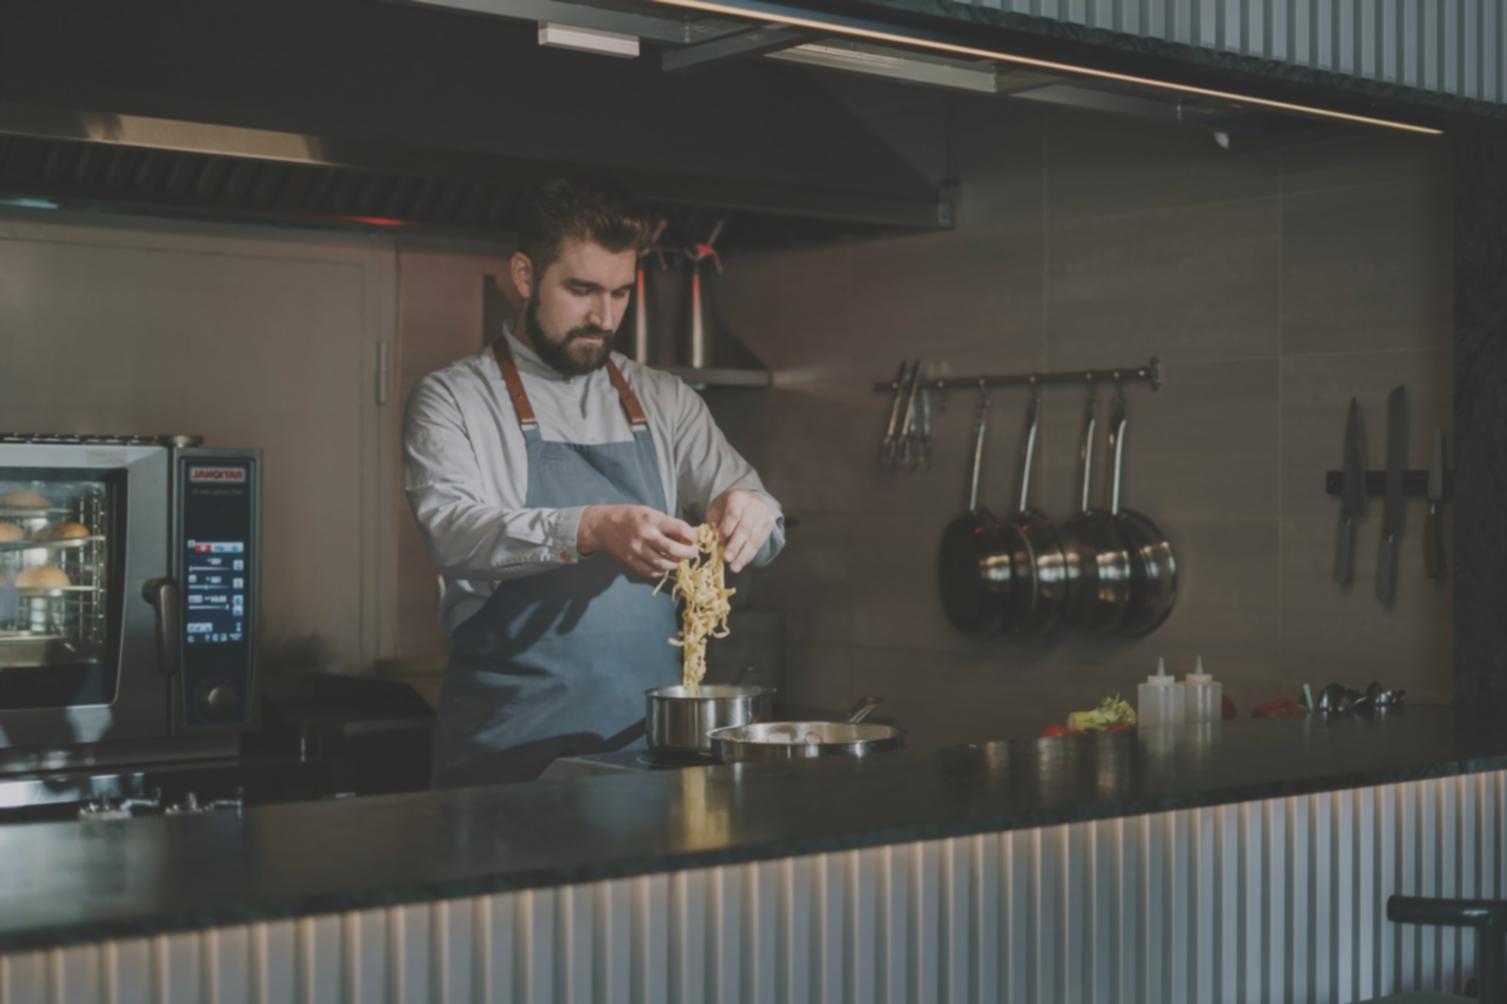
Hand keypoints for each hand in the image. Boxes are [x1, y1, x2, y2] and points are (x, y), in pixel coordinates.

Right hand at [577, 505, 699, 578]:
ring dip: (675, 564)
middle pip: (673, 550)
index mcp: (651, 519)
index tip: (694, 538)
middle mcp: (645, 535)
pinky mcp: (630, 562)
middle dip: (688, 553)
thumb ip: (667, 524)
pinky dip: (661, 571)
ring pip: (664, 565)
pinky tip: (663, 565)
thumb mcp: (649, 512)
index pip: (679, 529)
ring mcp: (636, 550)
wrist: (602, 525)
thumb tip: (686, 537)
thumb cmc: (629, 516)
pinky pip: (651, 572)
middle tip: (693, 553)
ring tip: (678, 559)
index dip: (692, 536)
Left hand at [705, 490, 775, 573]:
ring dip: (743, 555)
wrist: (748, 500)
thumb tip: (714, 539)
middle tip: (727, 559)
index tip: (720, 540)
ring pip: (754, 538)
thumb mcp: (716, 510)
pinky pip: (759, 543)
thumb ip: (714, 523)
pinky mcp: (769, 524)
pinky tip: (742, 563)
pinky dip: (750, 555)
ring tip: (734, 568)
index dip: (727, 528)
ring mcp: (764, 515)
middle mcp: (754, 505)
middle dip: (735, 546)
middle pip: (745, 528)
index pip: (734, 514)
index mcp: (738, 498)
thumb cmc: (727, 507)